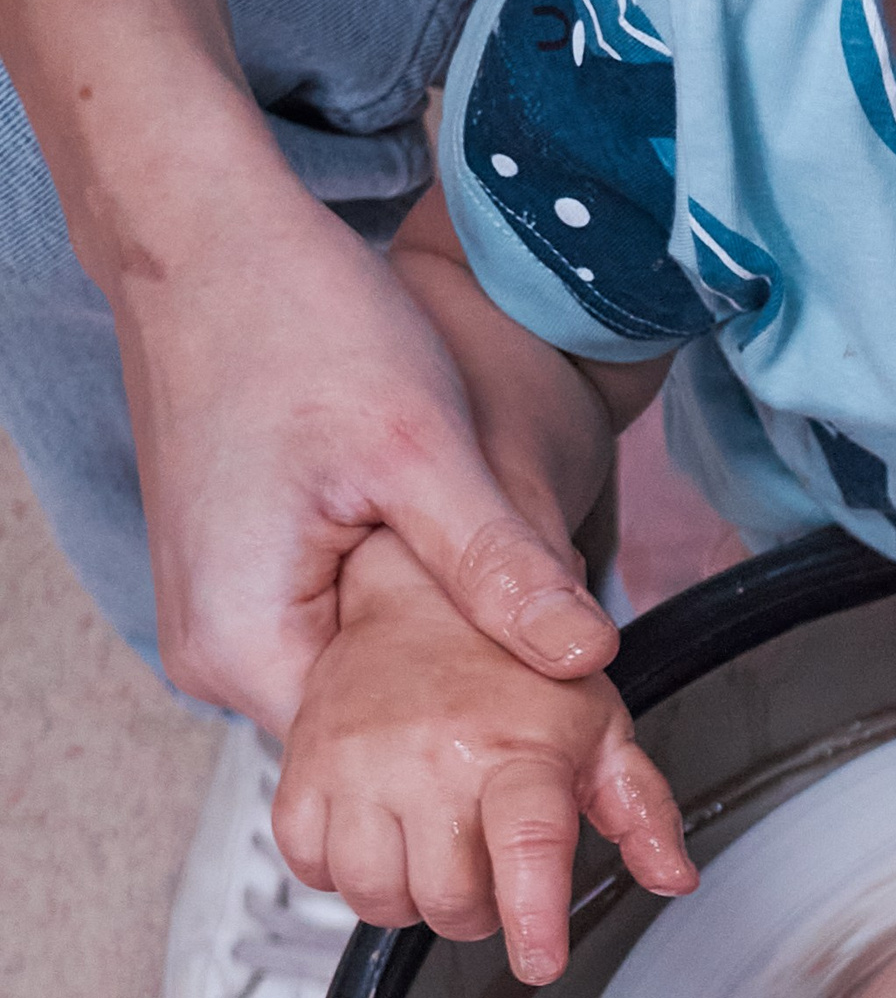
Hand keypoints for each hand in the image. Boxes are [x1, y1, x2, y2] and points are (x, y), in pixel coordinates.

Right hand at [114, 170, 618, 730]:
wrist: (207, 235)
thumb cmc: (290, 319)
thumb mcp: (422, 447)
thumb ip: (497, 564)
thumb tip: (585, 656)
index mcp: (245, 642)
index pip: (375, 761)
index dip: (477, 739)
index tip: (561, 717)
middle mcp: (215, 647)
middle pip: (365, 728)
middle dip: (462, 699)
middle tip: (558, 658)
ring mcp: (224, 610)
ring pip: (356, 676)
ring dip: (433, 652)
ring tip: (513, 610)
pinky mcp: (244, 572)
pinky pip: (333, 628)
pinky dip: (399, 611)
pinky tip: (455, 571)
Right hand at [272, 528, 691, 982]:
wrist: (422, 598)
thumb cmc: (515, 671)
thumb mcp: (598, 729)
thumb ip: (639, 808)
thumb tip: (673, 875)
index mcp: (517, 747)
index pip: (528, 843)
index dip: (534, 916)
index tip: (541, 960)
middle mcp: (432, 756)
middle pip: (449, 901)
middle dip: (478, 910)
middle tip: (489, 864)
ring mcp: (358, 764)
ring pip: (376, 899)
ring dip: (410, 897)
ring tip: (434, 845)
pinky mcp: (300, 770)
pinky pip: (311, 869)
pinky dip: (344, 870)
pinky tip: (379, 830)